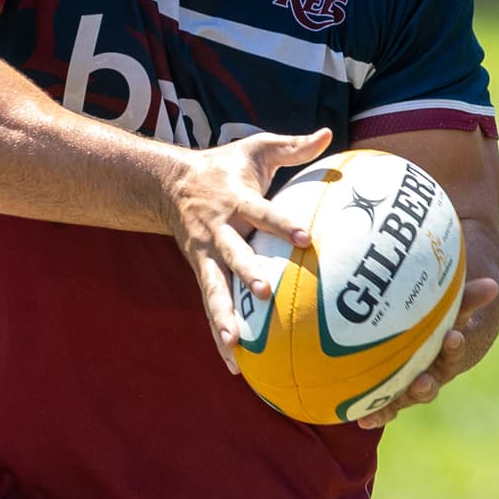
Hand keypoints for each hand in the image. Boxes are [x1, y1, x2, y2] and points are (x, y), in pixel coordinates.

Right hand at [163, 127, 327, 371]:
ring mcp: (206, 255)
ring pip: (215, 289)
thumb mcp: (256, 148)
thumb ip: (294, 146)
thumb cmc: (223, 166)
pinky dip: (219, 334)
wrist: (168, 183)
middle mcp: (218, 231)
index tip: (306, 239)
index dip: (282, 225)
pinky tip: (234, 364)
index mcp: (236, 200)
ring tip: (235, 345)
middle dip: (247, 272)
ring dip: (224, 317)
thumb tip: (329, 134)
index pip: (263, 213)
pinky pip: (212, 305)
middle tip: (264, 292)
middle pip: (234, 254)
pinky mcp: (200, 271)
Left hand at [372, 273, 498, 416]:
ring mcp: (411, 382)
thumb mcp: (444, 291)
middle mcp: (433, 370)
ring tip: (382, 411)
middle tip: (421, 381)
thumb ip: (457, 287)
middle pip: (432, 382)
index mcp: (448, 347)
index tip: (454, 336)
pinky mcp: (390, 390)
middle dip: (426, 385)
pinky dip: (375, 413)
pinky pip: (383, 403)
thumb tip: (482, 275)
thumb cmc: (436, 299)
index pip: (455, 347)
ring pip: (405, 397)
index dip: (455, 346)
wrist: (429, 320)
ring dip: (395, 404)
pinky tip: (361, 420)